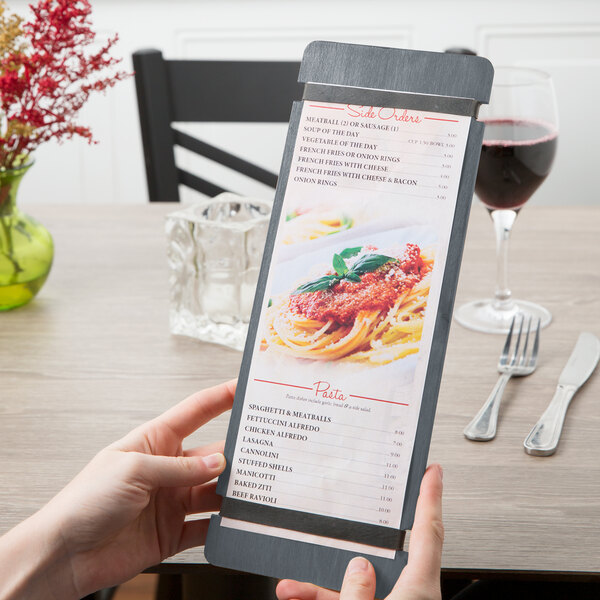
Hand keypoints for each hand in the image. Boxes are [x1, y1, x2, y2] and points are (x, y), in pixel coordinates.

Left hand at [0, 381, 234, 599]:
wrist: (63, 556)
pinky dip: (222, 527)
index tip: (245, 388)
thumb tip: (218, 464)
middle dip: (236, 453)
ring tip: (255, 491)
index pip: (195, 412)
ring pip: (214, 491)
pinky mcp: (173, 532)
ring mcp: (172, 501)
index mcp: (155, 442)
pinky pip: (206, 527)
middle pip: (212, 455)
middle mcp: (167, 469)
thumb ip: (180, 468)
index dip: (221, 398)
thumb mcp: (134, 471)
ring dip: (233, 492)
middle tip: (263, 452)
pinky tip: (234, 523)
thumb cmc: (84, 502)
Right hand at [276, 463, 443, 599]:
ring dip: (322, 584)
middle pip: (383, 557)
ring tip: (292, 584)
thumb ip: (357, 591)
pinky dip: (322, 597)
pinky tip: (296, 593)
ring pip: (357, 586)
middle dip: (352, 543)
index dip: (430, 497)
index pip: (427, 532)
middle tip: (346, 515)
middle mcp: (410, 597)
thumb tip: (357, 567)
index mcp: (418, 591)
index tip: (431, 472)